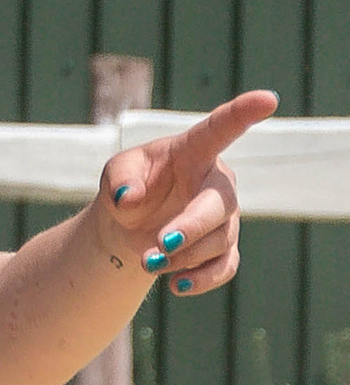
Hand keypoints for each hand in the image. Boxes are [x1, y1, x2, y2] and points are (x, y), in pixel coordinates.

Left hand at [94, 88, 277, 297]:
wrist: (128, 226)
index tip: (268, 98)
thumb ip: (119, 179)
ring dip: (181, 255)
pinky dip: (201, 279)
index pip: (219, 129)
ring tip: (147, 261)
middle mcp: (216, 182)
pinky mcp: (224, 248)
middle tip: (160, 243)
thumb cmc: (128, 187)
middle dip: (192, 226)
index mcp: (193, 152)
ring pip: (218, 240)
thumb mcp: (116, 173)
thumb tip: (127, 198)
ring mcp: (225, 217)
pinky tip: (175, 286)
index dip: (243, 113)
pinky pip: (225, 267)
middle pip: (219, 204)